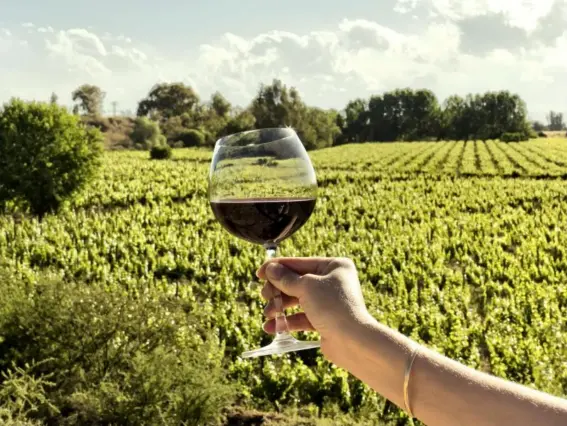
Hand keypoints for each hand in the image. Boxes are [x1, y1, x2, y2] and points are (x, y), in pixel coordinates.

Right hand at [256, 257, 372, 360]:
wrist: (352, 341)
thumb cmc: (332, 307)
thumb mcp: (306, 287)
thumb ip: (285, 278)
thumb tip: (270, 268)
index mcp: (334, 266)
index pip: (300, 263)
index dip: (277, 267)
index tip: (259, 273)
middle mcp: (333, 281)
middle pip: (297, 281)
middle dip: (278, 290)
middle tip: (264, 296)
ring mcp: (329, 301)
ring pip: (298, 300)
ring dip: (280, 307)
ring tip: (268, 314)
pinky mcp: (325, 320)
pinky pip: (302, 317)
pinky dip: (288, 321)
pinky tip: (273, 328)